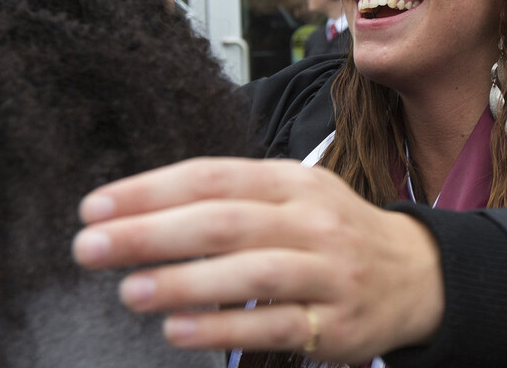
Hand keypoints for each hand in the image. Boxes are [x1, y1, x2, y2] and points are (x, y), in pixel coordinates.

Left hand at [71, 157, 443, 364]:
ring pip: (251, 273)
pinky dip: (224, 327)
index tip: (95, 207)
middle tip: (90, 247)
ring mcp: (328, 272)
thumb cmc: (334, 233)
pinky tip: (177, 330)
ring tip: (129, 291)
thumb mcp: (293, 196)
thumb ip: (230, 198)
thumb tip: (141, 210)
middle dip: (152, 233)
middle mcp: (312, 220)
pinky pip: (276, 323)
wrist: (417, 275)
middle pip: (224, 221)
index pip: (213, 176)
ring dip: (184, 283)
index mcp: (292, 181)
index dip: (151, 190)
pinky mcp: (336, 322)